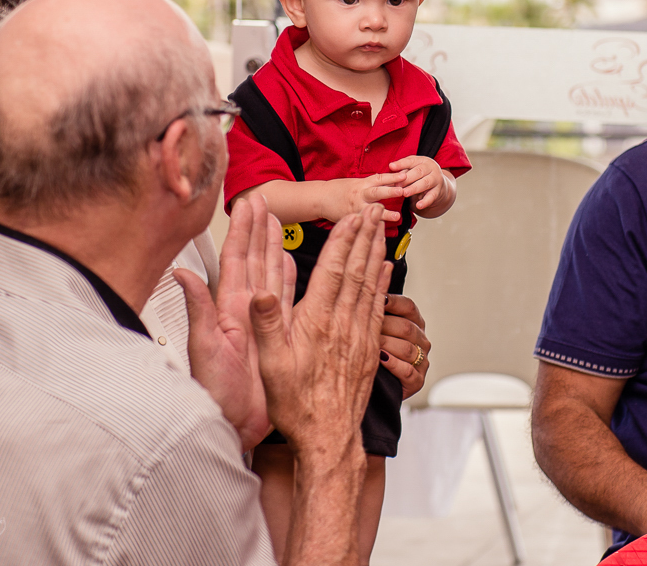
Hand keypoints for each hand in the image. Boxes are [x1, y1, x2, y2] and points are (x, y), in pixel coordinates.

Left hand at [180, 195, 293, 450]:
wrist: (233, 426)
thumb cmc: (215, 395)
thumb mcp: (203, 349)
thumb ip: (197, 308)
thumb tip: (180, 274)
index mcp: (228, 309)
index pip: (236, 259)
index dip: (242, 231)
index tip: (248, 205)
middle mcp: (245, 311)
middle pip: (254, 260)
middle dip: (259, 229)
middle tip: (264, 201)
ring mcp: (262, 322)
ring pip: (271, 274)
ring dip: (274, 247)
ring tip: (277, 222)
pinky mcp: (277, 336)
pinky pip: (287, 300)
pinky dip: (291, 279)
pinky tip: (293, 263)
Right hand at [250, 204, 392, 453]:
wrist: (327, 437)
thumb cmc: (296, 404)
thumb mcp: (270, 364)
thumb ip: (266, 324)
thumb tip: (259, 291)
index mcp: (318, 322)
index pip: (333, 271)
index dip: (344, 241)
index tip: (352, 216)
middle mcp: (343, 324)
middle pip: (358, 270)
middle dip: (366, 236)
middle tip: (376, 209)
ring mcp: (359, 335)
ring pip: (370, 284)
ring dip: (376, 252)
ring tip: (381, 227)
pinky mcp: (368, 348)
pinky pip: (377, 306)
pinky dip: (383, 283)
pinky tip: (386, 268)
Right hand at [324, 173, 404, 223]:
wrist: (321, 198)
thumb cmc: (339, 189)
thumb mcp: (356, 182)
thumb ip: (373, 183)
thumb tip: (391, 181)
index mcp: (362, 184)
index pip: (380, 178)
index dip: (392, 177)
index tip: (404, 176)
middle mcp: (360, 195)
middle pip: (376, 192)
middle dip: (390, 191)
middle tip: (402, 191)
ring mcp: (356, 207)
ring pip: (371, 210)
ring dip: (385, 213)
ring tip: (396, 216)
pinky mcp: (351, 219)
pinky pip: (363, 223)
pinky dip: (373, 227)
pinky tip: (382, 231)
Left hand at [378, 293, 429, 399]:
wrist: (376, 383)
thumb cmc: (373, 349)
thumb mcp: (376, 327)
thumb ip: (375, 309)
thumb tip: (370, 283)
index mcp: (414, 322)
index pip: (408, 306)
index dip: (393, 302)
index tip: (376, 299)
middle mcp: (421, 340)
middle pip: (406, 327)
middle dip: (384, 326)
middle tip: (363, 325)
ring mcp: (421, 361)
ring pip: (407, 349)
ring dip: (387, 345)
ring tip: (370, 343)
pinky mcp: (417, 381)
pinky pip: (408, 371)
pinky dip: (394, 364)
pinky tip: (381, 359)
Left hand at [389, 156, 453, 214]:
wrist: (439, 185)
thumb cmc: (421, 176)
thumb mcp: (413, 170)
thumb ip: (402, 171)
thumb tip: (390, 172)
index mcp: (422, 160)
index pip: (411, 161)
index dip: (401, 164)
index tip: (391, 167)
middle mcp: (431, 168)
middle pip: (418, 171)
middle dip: (407, 178)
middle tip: (396, 185)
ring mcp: (436, 179)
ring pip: (425, 183)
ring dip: (414, 188)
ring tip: (405, 193)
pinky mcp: (439, 191)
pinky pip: (432, 196)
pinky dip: (425, 201)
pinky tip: (418, 206)